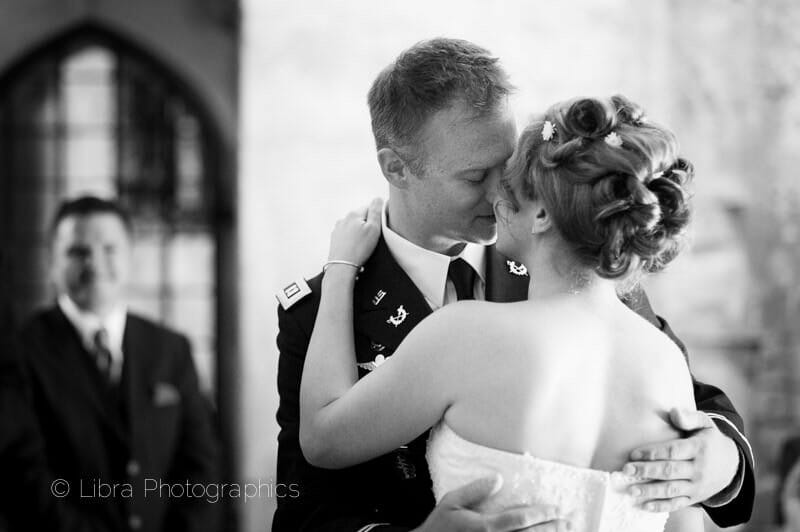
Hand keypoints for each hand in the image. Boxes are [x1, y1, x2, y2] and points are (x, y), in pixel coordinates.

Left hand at [327, 198, 381, 266]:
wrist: (342, 267)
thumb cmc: (359, 249)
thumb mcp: (373, 228)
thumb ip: (376, 211)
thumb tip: (378, 198)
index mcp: (353, 214)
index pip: (370, 207)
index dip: (377, 217)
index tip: (379, 228)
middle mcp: (343, 219)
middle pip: (361, 216)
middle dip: (367, 224)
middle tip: (372, 238)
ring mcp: (337, 229)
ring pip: (354, 226)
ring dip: (359, 232)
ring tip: (363, 245)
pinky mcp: (334, 239)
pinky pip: (347, 235)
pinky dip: (352, 239)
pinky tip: (355, 248)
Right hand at [414, 475, 569, 531]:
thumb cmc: (439, 526)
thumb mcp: (451, 502)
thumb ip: (475, 490)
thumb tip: (498, 479)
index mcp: (485, 527)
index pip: (521, 520)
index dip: (541, 514)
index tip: (556, 508)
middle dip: (552, 528)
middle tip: (569, 522)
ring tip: (564, 531)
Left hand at [623, 408, 739, 511]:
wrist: (732, 464)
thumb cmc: (710, 440)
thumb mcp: (705, 424)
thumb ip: (690, 417)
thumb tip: (674, 412)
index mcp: (699, 449)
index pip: (673, 451)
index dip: (652, 453)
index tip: (633, 454)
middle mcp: (698, 469)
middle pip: (669, 471)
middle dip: (646, 471)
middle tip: (626, 470)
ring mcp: (697, 486)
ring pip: (672, 490)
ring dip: (650, 491)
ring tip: (631, 490)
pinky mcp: (695, 497)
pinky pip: (677, 504)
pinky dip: (661, 506)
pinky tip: (645, 505)